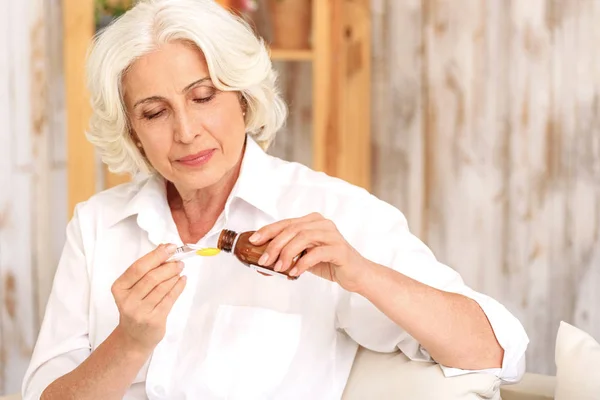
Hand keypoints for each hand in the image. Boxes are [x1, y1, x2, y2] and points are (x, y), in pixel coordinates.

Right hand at [111, 244, 186, 352]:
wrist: (134, 337)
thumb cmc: (135, 307)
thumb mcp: (133, 288)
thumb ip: (146, 270)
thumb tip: (164, 248)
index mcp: (119, 288)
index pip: (138, 268)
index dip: (156, 256)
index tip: (170, 247)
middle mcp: (127, 301)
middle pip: (151, 277)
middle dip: (168, 266)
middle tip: (178, 261)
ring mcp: (140, 312)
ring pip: (162, 288)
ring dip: (174, 275)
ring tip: (180, 269)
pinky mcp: (154, 320)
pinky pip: (170, 299)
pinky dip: (178, 287)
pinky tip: (182, 280)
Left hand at [249, 213, 371, 291]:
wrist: (356, 274)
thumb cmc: (330, 263)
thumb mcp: (305, 255)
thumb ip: (290, 252)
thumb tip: (264, 258)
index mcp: (312, 221)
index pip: (286, 223)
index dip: (268, 230)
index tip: (254, 240)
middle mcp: (322, 224)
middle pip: (292, 229)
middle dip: (274, 245)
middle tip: (263, 260)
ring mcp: (332, 235)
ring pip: (303, 237)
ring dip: (287, 253)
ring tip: (278, 268)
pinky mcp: (339, 249)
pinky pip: (317, 253)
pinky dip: (302, 263)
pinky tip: (294, 272)